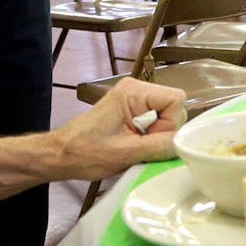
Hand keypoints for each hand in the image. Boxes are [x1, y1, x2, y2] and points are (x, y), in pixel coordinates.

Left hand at [47, 78, 186, 181]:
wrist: (60, 156)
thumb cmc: (85, 152)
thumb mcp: (126, 153)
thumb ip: (159, 146)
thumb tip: (185, 145)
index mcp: (134, 91)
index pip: (177, 100)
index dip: (171, 124)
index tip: (152, 140)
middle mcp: (137, 90)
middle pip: (173, 108)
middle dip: (163, 132)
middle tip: (140, 146)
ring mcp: (134, 100)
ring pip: (166, 118)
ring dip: (156, 137)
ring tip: (134, 148)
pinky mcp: (131, 112)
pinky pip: (155, 122)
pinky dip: (149, 138)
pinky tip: (133, 147)